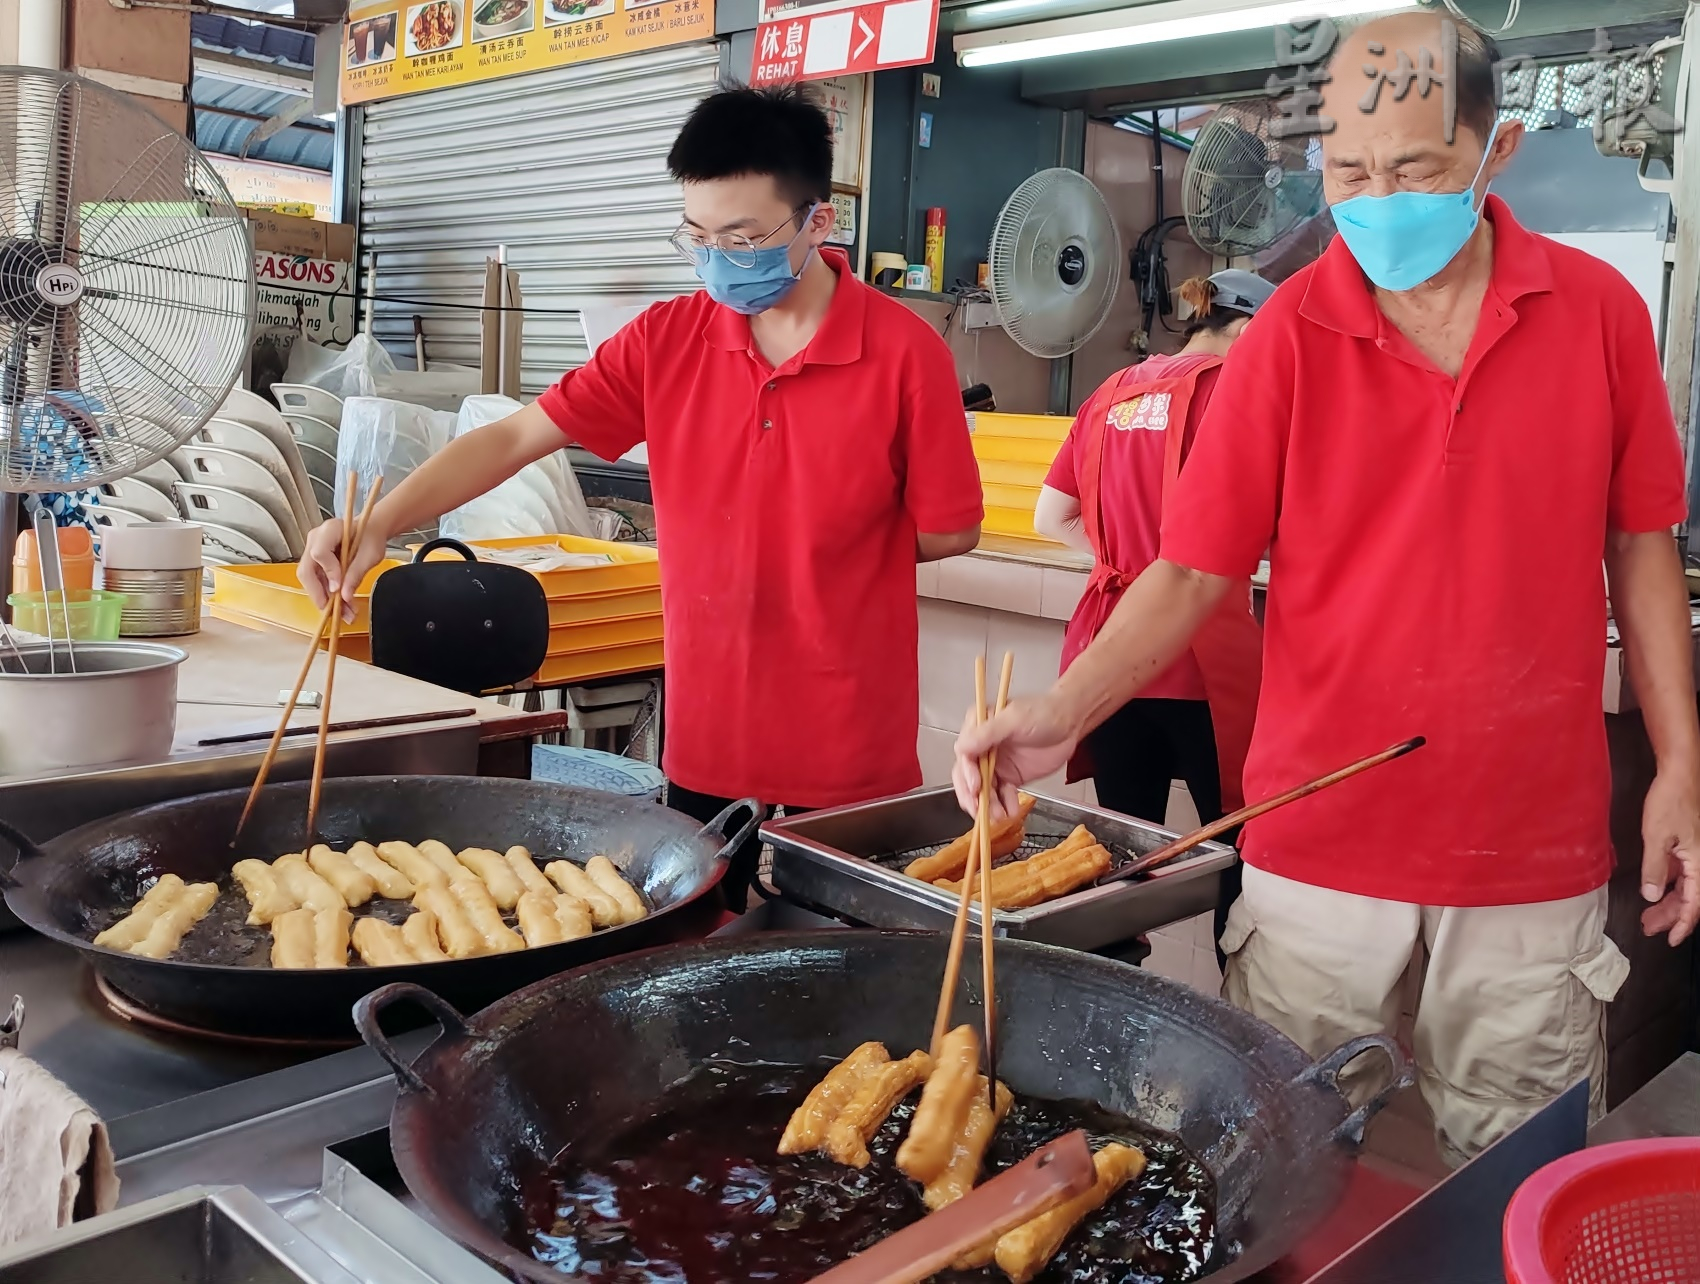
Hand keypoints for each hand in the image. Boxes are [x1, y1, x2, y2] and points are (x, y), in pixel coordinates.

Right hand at [297, 516, 386, 621]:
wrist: (371, 531)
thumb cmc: (371, 537)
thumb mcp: (370, 555)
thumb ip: (356, 574)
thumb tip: (344, 596)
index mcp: (330, 529)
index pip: (319, 553)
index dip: (328, 573)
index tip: (339, 588)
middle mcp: (316, 538)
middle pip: (307, 570)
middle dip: (319, 594)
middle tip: (334, 612)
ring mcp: (313, 550)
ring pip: (310, 579)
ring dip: (326, 599)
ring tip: (344, 614)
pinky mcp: (316, 562)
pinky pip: (317, 581)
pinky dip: (328, 596)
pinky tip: (342, 608)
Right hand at [951, 694, 1078, 820]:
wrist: (1071, 723)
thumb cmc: (1043, 712)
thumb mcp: (1014, 719)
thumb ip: (988, 733)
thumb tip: (962, 748)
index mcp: (977, 727)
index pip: (964, 754)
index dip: (967, 773)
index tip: (976, 787)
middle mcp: (982, 746)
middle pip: (967, 775)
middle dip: (972, 795)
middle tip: (979, 810)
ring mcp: (995, 763)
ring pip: (983, 789)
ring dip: (988, 804)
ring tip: (999, 816)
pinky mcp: (1010, 776)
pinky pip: (1002, 794)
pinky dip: (1005, 805)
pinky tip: (1011, 811)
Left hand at [1639, 767, 1699, 945]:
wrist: (1679, 776)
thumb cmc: (1670, 802)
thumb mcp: (1656, 837)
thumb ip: (1654, 869)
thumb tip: (1652, 896)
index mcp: (1699, 863)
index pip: (1694, 904)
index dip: (1682, 924)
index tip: (1671, 939)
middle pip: (1690, 899)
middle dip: (1670, 917)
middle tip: (1649, 929)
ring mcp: (1694, 855)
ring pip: (1684, 888)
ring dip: (1668, 903)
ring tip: (1649, 916)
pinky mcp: (1685, 847)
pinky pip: (1680, 875)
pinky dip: (1668, 886)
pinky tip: (1654, 891)